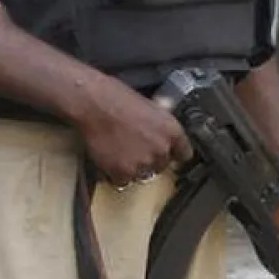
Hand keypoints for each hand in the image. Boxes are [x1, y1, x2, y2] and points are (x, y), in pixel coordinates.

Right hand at [75, 77, 191, 188]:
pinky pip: (123, 180)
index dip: (175, 154)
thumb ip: (162, 125)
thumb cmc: (119, 98)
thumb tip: (163, 132)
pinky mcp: (122, 172)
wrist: (94, 105)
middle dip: (152, 159)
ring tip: (121, 152)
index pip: (184, 154)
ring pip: (143, 174)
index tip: (170, 155)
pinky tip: (111, 159)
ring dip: (135, 167)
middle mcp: (161, 149)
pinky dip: (117, 173)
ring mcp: (142, 163)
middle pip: (162, 165)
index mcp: (172, 131)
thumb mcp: (151, 106)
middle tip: (137, 148)